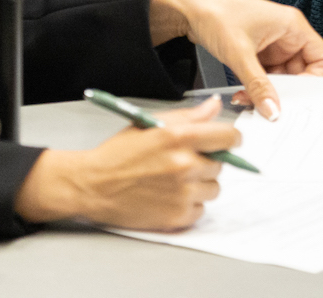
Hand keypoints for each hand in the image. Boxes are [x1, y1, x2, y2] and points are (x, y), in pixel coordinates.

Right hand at [14, 95, 233, 228]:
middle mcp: (184, 165)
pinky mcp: (176, 216)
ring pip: (213, 188)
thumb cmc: (117, 153)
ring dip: (200, 184)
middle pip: (221, 164)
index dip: (230, 138)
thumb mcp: (150, 124)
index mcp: (179, 137)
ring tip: (175, 180)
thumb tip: (215, 106)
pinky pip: (201, 210)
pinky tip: (170, 196)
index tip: (227, 141)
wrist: (92, 185)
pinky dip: (190, 205)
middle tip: (185, 161)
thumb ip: (189, 116)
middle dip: (208, 161)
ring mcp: (182, 193)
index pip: (229, 137)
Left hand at [149, 0, 322, 119]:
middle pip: (301, 72)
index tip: (298, 97)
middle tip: (269, 104)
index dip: (314, 79)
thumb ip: (258, 85)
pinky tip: (244, 93)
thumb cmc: (216, 13)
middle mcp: (286, 34)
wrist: (189, 8)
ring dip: (268, 91)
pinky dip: (257, 88)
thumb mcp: (240, 54)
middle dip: (285, 91)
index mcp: (292, 25)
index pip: (321, 57)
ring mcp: (272, 45)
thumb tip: (273, 109)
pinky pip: (266, 77)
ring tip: (250, 99)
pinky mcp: (258, 53)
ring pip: (282, 78)